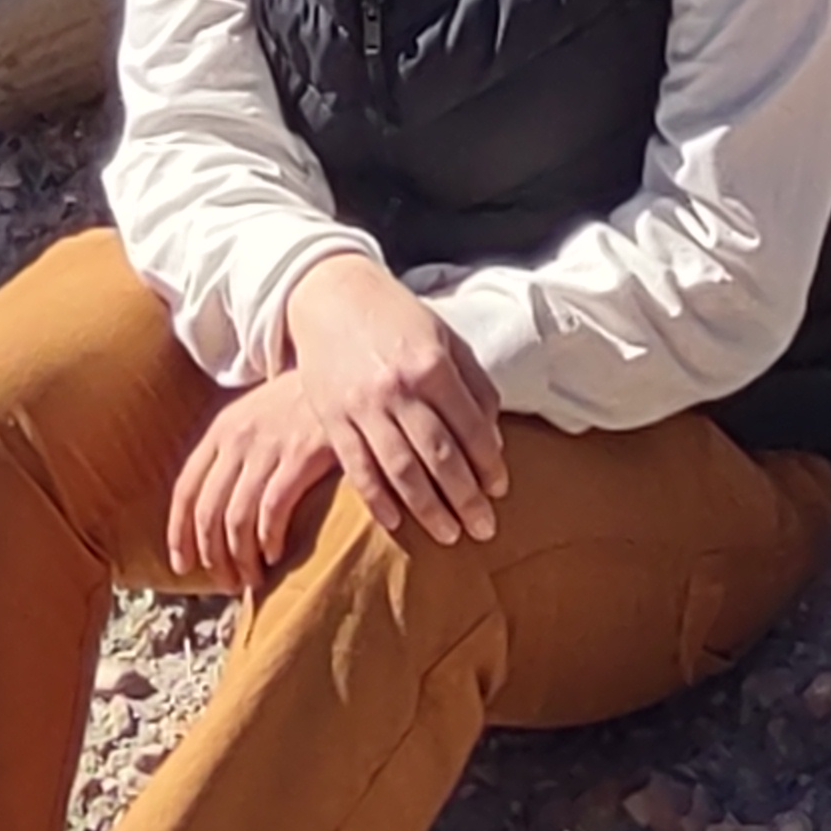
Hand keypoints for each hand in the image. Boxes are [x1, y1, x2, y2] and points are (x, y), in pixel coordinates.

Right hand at [169, 252, 506, 570]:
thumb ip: (473, 384)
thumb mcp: (444, 337)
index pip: (471, 428)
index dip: (489, 464)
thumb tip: (493, 437)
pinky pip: (358, 468)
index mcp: (433, 364)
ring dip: (429, 509)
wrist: (330, 294)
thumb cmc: (396, 318)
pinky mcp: (333, 418)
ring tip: (450, 536)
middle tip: (484, 529)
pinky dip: (378, 500)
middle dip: (466, 498)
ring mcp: (363, 406)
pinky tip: (397, 523)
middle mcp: (399, 388)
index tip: (500, 490)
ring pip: (401, 470)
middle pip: (440, 457)